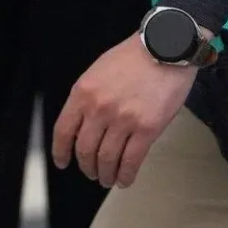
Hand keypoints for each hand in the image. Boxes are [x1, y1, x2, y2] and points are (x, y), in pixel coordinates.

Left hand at [51, 35, 199, 187]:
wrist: (166, 47)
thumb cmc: (134, 57)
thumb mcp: (97, 72)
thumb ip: (87, 97)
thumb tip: (82, 124)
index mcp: (83, 93)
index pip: (63, 131)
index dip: (61, 152)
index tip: (62, 162)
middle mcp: (99, 109)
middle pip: (84, 149)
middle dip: (86, 166)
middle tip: (91, 172)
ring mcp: (123, 120)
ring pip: (107, 159)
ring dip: (105, 174)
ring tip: (107, 179)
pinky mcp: (147, 128)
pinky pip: (131, 160)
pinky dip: (126, 174)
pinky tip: (124, 179)